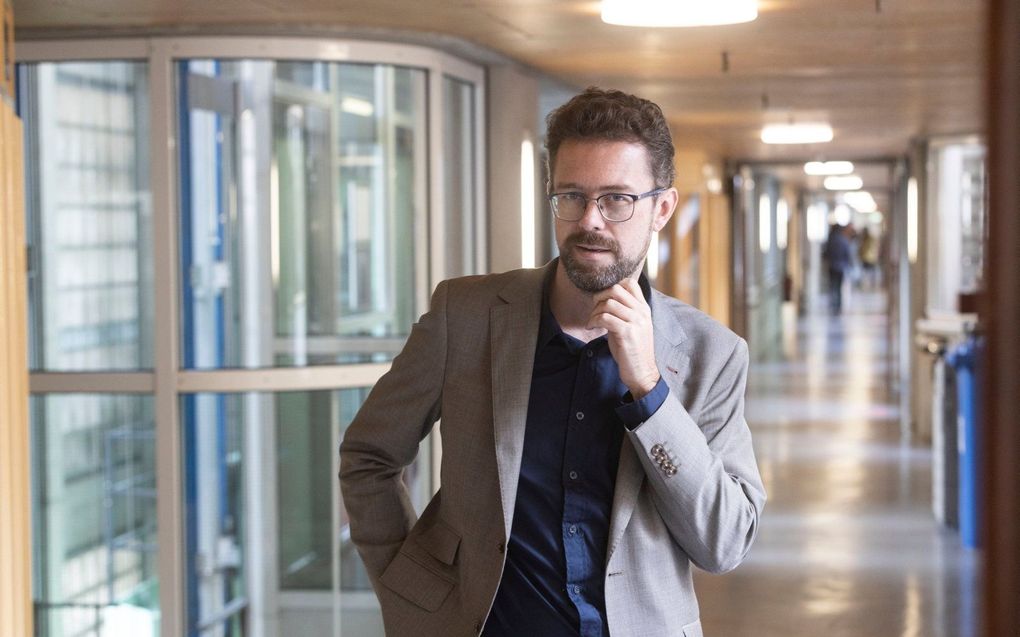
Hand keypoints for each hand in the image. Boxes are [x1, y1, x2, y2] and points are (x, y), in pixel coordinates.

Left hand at [587, 278, 659, 398]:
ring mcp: (636, 322)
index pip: (630, 283)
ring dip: (594, 312)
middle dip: (600, 296)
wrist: (642, 372)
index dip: (613, 286)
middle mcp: (641, 312)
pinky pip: (605, 318)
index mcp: (643, 309)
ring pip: (609, 304)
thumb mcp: (632, 327)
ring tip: (592, 321)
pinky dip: (594, 321)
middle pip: (616, 289)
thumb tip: (605, 300)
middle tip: (594, 308)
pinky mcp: (627, 333)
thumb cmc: (632, 350)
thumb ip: (623, 312)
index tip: (603, 299)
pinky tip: (592, 327)